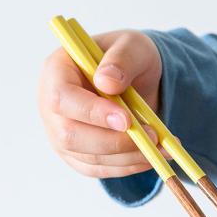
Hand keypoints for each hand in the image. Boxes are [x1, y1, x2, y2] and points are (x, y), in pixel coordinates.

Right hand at [39, 30, 162, 177]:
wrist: (135, 80)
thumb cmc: (127, 60)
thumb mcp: (132, 46)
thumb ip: (122, 59)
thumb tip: (107, 82)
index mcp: (57, 72)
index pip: (62, 98)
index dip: (93, 112)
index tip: (126, 120)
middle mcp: (52, 108)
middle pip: (71, 136)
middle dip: (116, 142)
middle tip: (153, 136)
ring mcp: (63, 136)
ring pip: (92, 158)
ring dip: (131, 157)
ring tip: (164, 146)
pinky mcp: (80, 157)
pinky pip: (103, 170)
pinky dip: (131, 166)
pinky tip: (154, 156)